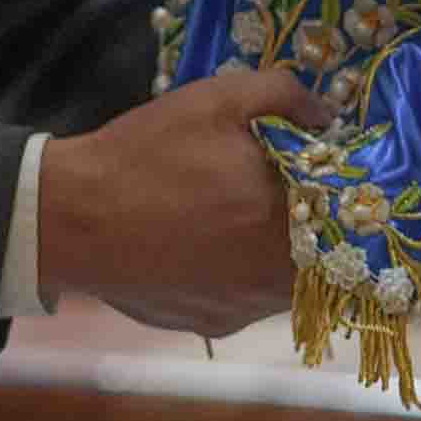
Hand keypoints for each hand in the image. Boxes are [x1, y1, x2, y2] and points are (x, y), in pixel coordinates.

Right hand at [36, 71, 337, 337]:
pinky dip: (241, 276)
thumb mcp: (216, 99)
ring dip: (281, 254)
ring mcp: (243, 308)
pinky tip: (208, 246)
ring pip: (289, 283)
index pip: (350, 216)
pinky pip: (246, 301)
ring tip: (240, 218)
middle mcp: (274, 276)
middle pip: (326, 256)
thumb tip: (326, 115)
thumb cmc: (147, 154)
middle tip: (282, 194)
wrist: (71, 218)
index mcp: (287, 218)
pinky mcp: (210, 324)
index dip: (344, 192)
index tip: (325, 173)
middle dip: (314, 225)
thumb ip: (283, 96)